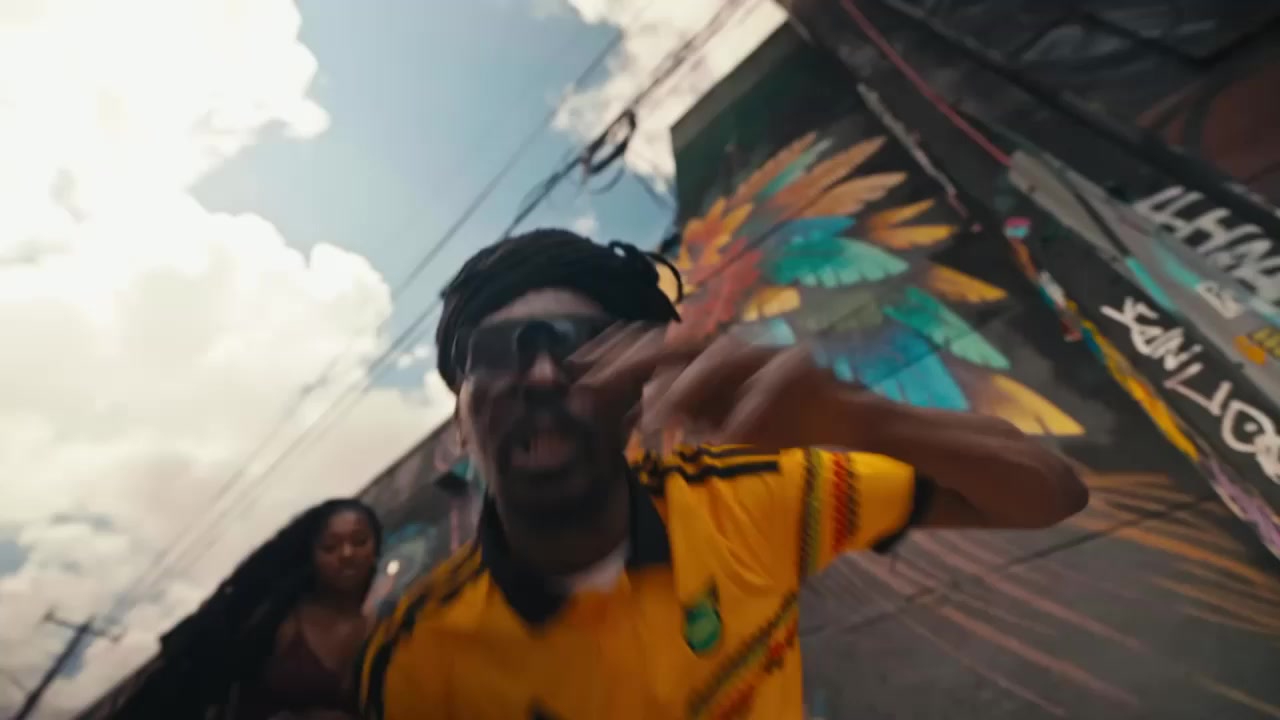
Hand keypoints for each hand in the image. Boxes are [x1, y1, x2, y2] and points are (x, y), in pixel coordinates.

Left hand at [571, 325, 873, 450]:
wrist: (846, 423)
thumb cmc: (775, 423)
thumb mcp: (712, 422)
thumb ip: (671, 415)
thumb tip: (612, 423)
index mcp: (704, 357)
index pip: (648, 345)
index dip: (608, 354)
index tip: (570, 375)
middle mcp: (728, 346)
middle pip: (671, 344)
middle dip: (628, 365)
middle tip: (592, 392)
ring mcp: (762, 352)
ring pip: (715, 358)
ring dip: (681, 388)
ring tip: (655, 420)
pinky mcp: (799, 367)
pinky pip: (767, 384)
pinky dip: (745, 411)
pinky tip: (726, 440)